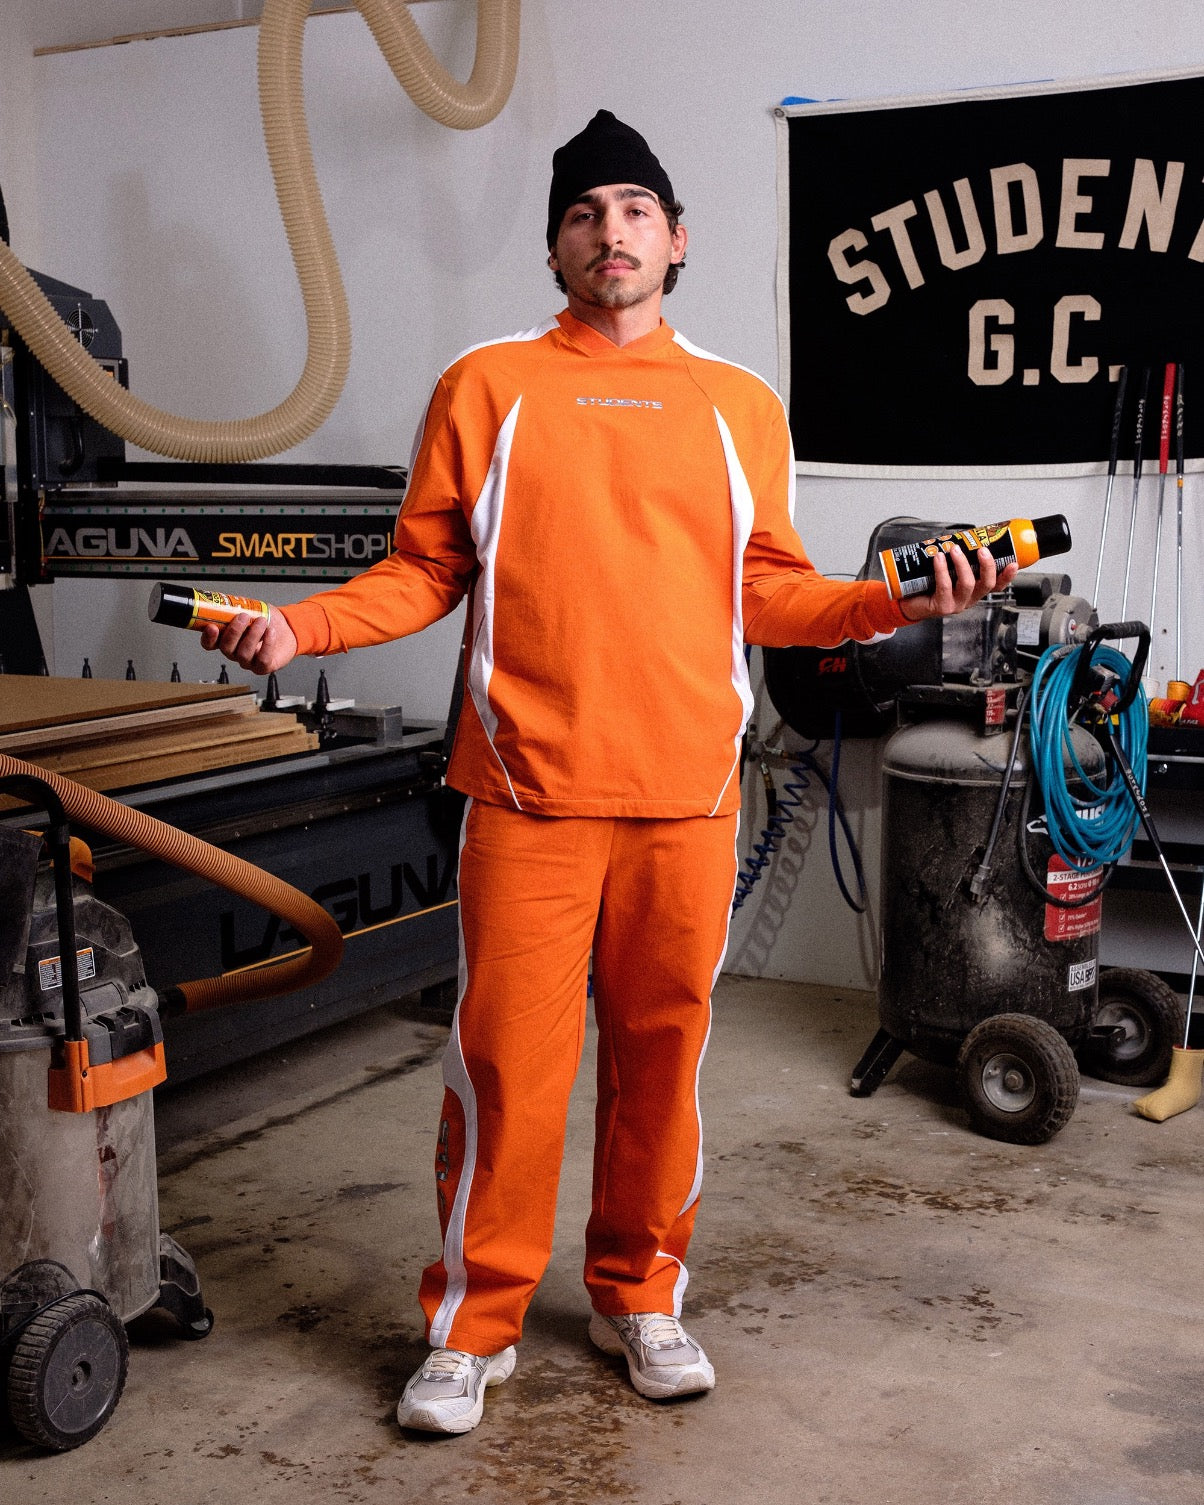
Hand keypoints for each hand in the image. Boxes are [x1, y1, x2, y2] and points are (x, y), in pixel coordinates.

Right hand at [199, 609, 298, 675]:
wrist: (287, 629)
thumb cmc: (266, 621)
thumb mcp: (250, 609)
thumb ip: (237, 606)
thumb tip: (229, 600)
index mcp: (227, 640)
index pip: (209, 644)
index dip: (208, 637)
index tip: (212, 627)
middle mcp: (235, 652)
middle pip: (226, 648)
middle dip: (234, 631)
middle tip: (243, 617)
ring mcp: (248, 661)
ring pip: (244, 654)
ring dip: (252, 635)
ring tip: (261, 622)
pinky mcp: (263, 667)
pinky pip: (262, 659)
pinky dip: (267, 644)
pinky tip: (271, 633)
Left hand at [898, 546, 1018, 622]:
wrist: (907, 602)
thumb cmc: (928, 584)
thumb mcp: (948, 570)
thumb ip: (958, 558)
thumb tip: (961, 535)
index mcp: (974, 590)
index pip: (996, 585)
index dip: (1006, 576)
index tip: (1013, 563)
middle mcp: (968, 599)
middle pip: (986, 584)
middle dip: (987, 566)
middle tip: (982, 549)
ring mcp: (956, 604)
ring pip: (967, 584)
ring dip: (962, 564)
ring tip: (955, 550)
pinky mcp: (941, 606)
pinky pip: (945, 586)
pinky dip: (942, 570)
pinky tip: (939, 559)